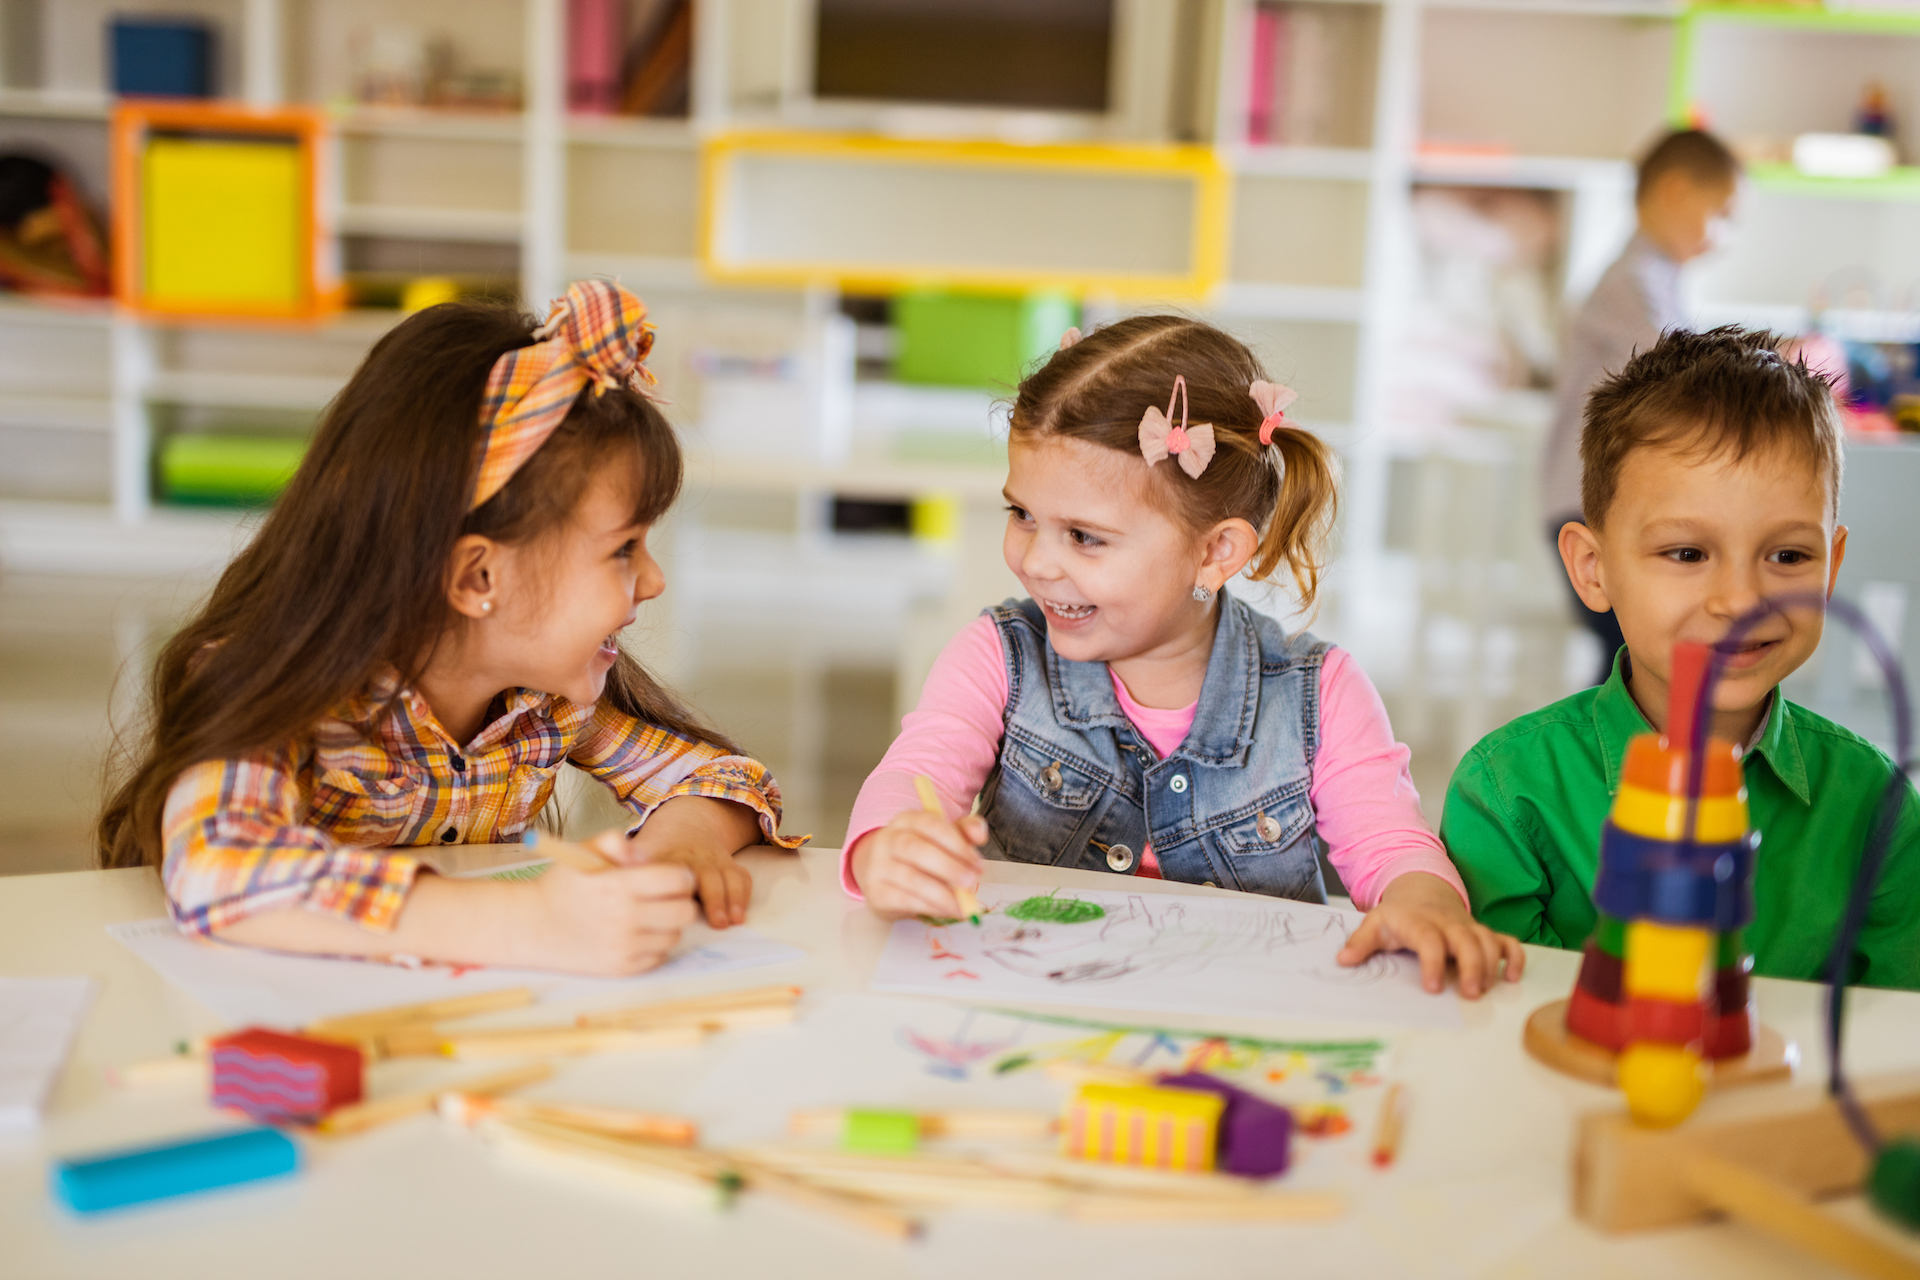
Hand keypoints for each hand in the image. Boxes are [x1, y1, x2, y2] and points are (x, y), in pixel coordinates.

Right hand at [522, 856, 697, 975]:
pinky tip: (635, 933)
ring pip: (675, 935)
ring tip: (647, 915)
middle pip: (685, 912)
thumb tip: (643, 856)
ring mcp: (624, 946)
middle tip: (665, 897)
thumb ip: (615, 842)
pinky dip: (654, 945)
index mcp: (618, 885)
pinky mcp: (622, 967)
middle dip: (680, 901)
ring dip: (667, 924)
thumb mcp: (583, 851)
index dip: (680, 876)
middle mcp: (624, 918)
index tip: (671, 877)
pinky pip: (659, 956)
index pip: (678, 881)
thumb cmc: (563, 885)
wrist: (533, 926)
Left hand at [618, 797, 764, 927]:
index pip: (673, 871)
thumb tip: (618, 870)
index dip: (679, 888)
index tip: (682, 907)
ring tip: (732, 920)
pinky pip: (741, 876)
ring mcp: (713, 861)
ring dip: (732, 899)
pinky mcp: (727, 865)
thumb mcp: (631, 851)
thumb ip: (616, 856)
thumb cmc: (650, 851)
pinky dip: (743, 893)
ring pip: (728, 876)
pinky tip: (740, 913)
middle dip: (714, 898)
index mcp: (667, 855)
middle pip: (707, 875)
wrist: (685, 825)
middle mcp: (694, 858)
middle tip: (716, 922)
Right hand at [850, 809, 987, 918]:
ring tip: (963, 904)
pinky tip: (947, 910)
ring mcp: (878, 866)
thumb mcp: (942, 838)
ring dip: (942, 893)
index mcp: (907, 820)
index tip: (978, 864)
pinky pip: (904, 900)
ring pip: (910, 878)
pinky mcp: (876, 892)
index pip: (931, 825)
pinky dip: (930, 906)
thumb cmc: (920, 854)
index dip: (956, 844)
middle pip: (916, 849)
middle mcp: (888, 839)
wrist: (881, 874)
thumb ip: (964, 832)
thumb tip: (980, 834)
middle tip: (971, 883)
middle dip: (948, 867)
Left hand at [1338, 871, 1525, 997]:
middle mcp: (1448, 924)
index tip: (1433, 987)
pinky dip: (1514, 956)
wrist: (1421, 891)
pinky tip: (1512, 977)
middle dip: (1472, 966)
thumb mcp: (1375, 925)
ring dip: (1491, 965)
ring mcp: (1467, 927)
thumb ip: (1361, 943)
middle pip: (1467, 940)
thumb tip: (1343, 960)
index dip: (1432, 962)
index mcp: (1419, 922)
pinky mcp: (1482, 932)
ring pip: (1488, 941)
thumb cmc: (1398, 915)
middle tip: (1470, 993)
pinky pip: (1506, 940)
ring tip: (1484, 990)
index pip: (1429, 939)